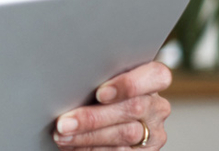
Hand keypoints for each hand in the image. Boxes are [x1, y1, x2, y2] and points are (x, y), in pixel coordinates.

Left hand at [53, 61, 171, 149]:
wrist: (103, 117)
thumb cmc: (97, 89)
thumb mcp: (102, 78)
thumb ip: (97, 76)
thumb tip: (67, 80)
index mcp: (152, 80)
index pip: (156, 75)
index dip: (129, 84)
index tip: (100, 93)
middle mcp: (156, 106)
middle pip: (132, 109)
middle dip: (93, 117)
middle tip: (64, 122)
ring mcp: (153, 132)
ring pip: (125, 134)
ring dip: (88, 136)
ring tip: (62, 135)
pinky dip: (92, 149)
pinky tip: (73, 146)